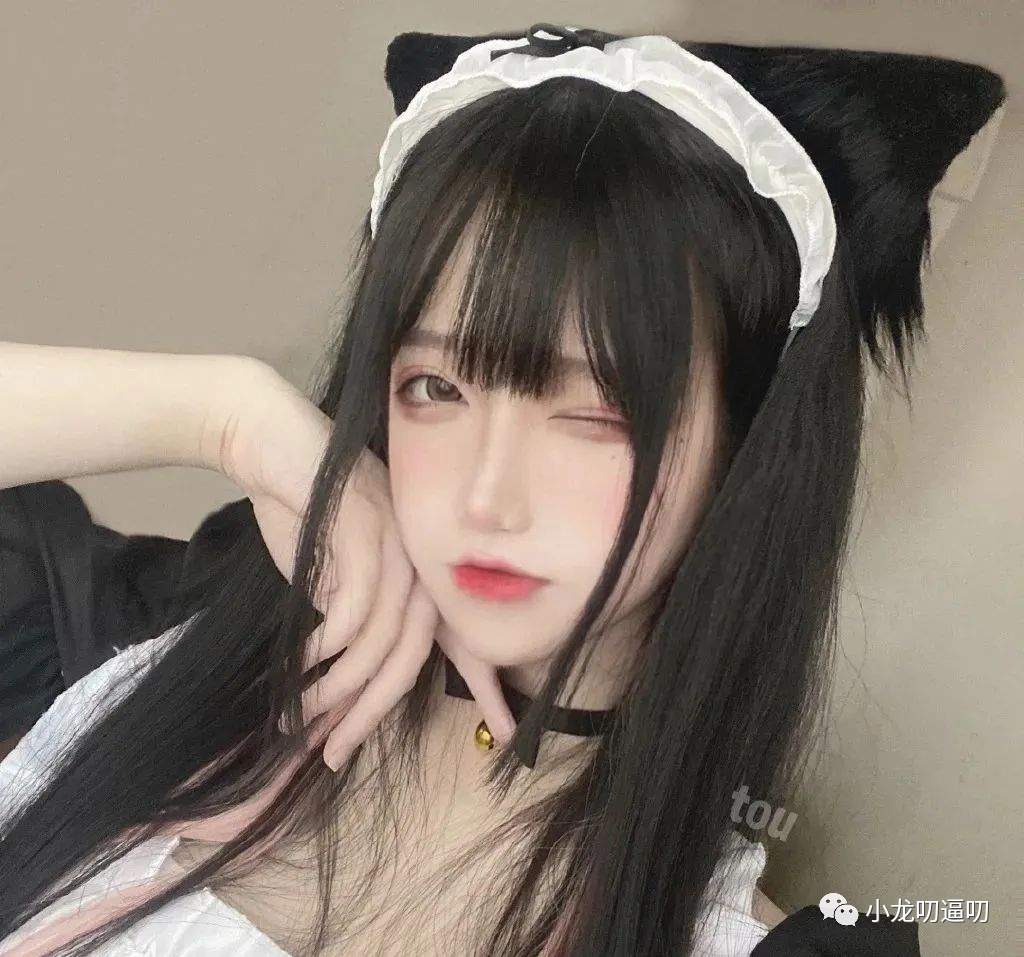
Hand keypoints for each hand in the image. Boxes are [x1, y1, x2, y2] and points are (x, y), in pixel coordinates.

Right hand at [211, 362, 516, 769]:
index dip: (483, 688)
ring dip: (336, 689)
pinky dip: (323, 647)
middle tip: (334, 753)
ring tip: (301, 718)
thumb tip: (353, 680)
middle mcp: (423, 564)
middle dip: (371, 714)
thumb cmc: (308, 516)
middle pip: (410, 657)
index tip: (502, 734)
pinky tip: (301, 661)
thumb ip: (358, 622)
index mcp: (426, 576)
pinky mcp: (365, 533)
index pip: (461, 641)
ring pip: (379, 643)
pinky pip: (351, 612)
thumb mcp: (338, 581)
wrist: (277, 446)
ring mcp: (398, 547)